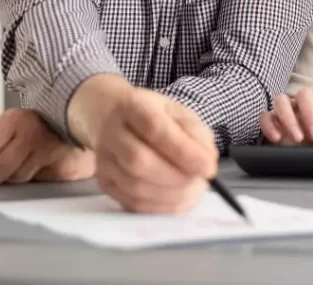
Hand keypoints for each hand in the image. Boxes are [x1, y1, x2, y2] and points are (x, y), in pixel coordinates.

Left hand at [0, 108, 95, 183]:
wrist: (85, 118)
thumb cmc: (43, 125)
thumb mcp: (16, 124)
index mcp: (14, 120)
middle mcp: (31, 135)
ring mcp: (48, 153)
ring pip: (15, 181)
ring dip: (14, 179)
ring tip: (23, 165)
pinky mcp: (62, 169)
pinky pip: (37, 184)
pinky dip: (34, 180)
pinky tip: (39, 168)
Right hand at [67, 74, 217, 213]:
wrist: (110, 116)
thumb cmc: (152, 114)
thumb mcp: (178, 112)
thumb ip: (196, 134)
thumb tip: (207, 163)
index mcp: (133, 105)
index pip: (154, 128)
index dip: (183, 151)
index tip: (208, 167)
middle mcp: (112, 132)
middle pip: (139, 160)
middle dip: (177, 178)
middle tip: (202, 182)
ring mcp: (104, 159)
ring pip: (134, 186)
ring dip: (171, 195)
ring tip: (193, 190)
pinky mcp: (104, 182)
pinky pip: (131, 203)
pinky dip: (160, 207)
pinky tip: (178, 200)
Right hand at [259, 88, 312, 146]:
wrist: (312, 145)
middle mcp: (304, 101)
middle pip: (304, 94)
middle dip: (310, 115)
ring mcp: (286, 109)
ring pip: (281, 101)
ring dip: (288, 118)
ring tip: (297, 139)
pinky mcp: (271, 120)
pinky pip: (265, 116)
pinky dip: (269, 125)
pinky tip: (276, 138)